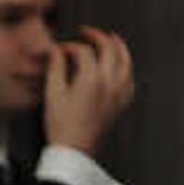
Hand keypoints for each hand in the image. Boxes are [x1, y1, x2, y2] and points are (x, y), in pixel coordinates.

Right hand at [42, 26, 135, 156]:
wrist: (74, 152)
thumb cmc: (62, 127)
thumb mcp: (53, 94)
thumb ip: (56, 68)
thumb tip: (56, 52)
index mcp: (91, 80)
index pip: (84, 51)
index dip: (71, 46)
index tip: (61, 50)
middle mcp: (109, 85)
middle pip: (110, 49)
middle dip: (98, 37)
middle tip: (88, 32)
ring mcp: (117, 95)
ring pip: (126, 63)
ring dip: (120, 48)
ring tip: (114, 39)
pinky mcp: (120, 106)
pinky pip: (130, 81)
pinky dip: (127, 69)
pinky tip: (122, 67)